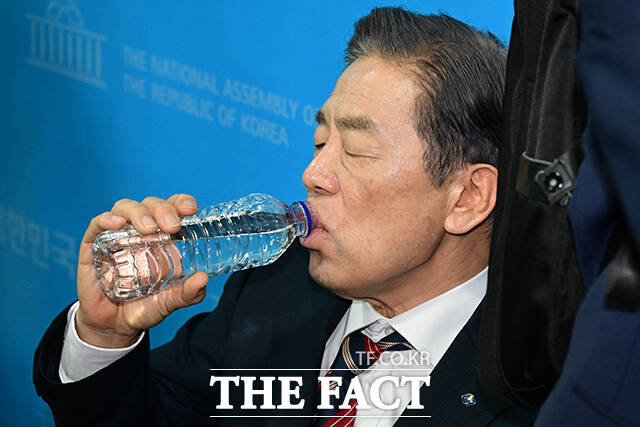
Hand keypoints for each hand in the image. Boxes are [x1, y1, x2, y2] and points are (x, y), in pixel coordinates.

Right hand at [75, 194, 208, 347]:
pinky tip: (116, 224)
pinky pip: (97, 225)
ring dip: (138, 212)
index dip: (181, 202)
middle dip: (163, 209)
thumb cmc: (145, 307)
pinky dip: (106, 219)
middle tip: (172, 226)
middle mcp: (140, 232)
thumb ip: (189, 293)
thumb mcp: (171, 302)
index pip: (173, 209)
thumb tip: (204, 279)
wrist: (114, 327)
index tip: (190, 209)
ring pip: (125, 208)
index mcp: (164, 238)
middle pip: (151, 205)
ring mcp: (116, 237)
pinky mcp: (93, 246)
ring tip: (148, 228)